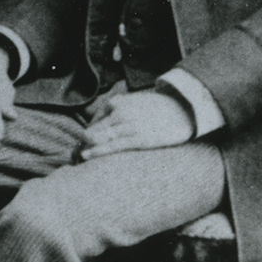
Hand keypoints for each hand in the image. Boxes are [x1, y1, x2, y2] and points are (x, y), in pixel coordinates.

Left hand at [78, 89, 194, 159]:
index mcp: (118, 102)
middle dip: (83, 144)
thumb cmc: (162, 108)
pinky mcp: (139, 139)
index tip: (83, 144)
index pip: (94, 121)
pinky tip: (87, 157)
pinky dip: (97, 152)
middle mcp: (120, 112)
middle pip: (93, 130)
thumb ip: (122, 109)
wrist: (185, 108)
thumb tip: (110, 122)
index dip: (87, 135)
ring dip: (86, 149)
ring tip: (78, 160)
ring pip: (99, 138)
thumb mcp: (137, 102)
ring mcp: (129, 125)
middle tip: (76, 155)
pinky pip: (113, 146)